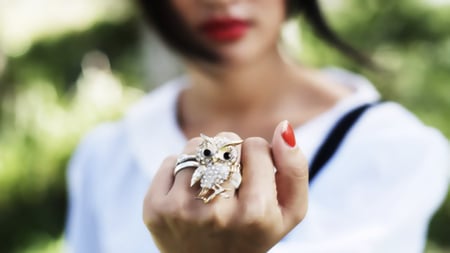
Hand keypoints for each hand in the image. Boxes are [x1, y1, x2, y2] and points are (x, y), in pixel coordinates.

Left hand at [143, 121, 308, 252]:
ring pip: (196, 147)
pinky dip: (180, 170)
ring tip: (209, 185)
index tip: (252, 179)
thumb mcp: (289, 212)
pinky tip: (188, 195)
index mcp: (256, 213)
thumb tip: (284, 127)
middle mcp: (217, 213)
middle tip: (230, 182)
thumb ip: (295, 169)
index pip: (256, 146)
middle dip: (230, 154)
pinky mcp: (155, 209)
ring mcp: (182, 211)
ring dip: (205, 157)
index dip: (256, 158)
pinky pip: (170, 161)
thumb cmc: (252, 234)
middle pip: (224, 143)